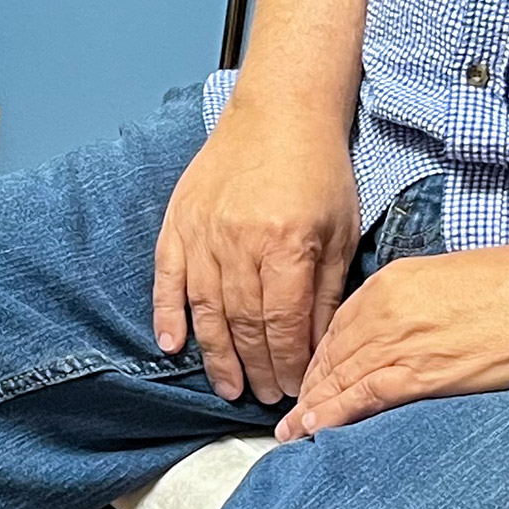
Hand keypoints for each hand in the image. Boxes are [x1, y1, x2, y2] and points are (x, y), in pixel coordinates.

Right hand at [154, 101, 361, 403]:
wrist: (279, 111)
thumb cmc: (317, 169)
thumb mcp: (341, 230)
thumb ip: (327, 291)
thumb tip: (318, 348)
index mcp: (287, 243)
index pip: (284, 324)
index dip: (289, 363)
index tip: (296, 388)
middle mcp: (240, 242)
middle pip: (243, 324)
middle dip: (255, 368)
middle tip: (263, 397)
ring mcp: (203, 232)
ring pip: (206, 309)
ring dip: (216, 355)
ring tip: (228, 387)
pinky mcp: (179, 221)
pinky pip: (167, 277)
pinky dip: (167, 313)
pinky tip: (173, 345)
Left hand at [277, 244, 508, 439]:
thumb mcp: (456, 279)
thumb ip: (422, 303)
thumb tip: (413, 330)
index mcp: (393, 281)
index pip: (340, 326)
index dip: (322, 358)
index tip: (313, 380)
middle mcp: (385, 308)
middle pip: (332, 355)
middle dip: (310, 388)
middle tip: (292, 416)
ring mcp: (399, 341)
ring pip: (339, 379)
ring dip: (312, 410)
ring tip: (292, 435)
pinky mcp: (420, 373)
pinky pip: (362, 398)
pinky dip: (333, 416)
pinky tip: (314, 433)